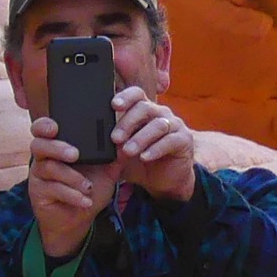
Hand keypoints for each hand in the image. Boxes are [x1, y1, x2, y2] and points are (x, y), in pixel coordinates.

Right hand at [26, 115, 110, 257]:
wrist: (79, 220)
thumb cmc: (89, 190)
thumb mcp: (106, 173)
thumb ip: (115, 158)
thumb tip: (127, 142)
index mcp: (58, 146)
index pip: (44, 129)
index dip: (45, 125)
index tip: (56, 127)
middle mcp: (44, 158)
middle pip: (39, 145)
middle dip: (57, 148)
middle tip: (75, 154)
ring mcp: (39, 176)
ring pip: (48, 168)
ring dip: (71, 177)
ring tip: (88, 187)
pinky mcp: (38, 193)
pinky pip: (52, 189)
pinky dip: (71, 195)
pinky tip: (85, 201)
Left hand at [111, 86, 193, 204]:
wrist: (164, 182)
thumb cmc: (140, 162)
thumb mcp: (121, 153)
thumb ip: (111, 144)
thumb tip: (92, 140)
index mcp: (144, 111)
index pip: (136, 94)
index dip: (126, 97)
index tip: (113, 105)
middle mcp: (160, 114)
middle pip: (144, 108)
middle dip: (128, 123)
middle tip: (115, 138)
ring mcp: (174, 125)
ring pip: (158, 125)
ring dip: (140, 138)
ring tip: (128, 151)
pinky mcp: (184, 140)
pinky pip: (170, 141)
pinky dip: (155, 149)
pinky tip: (145, 157)